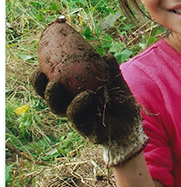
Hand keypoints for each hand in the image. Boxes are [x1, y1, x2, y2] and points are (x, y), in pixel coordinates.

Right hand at [31, 25, 147, 166]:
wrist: (134, 128)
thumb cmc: (123, 106)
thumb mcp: (118, 85)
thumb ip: (111, 71)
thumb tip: (105, 55)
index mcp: (74, 96)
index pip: (53, 86)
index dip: (42, 76)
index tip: (39, 62)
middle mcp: (72, 109)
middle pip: (49, 98)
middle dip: (40, 86)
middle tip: (41, 73)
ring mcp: (78, 121)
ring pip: (59, 109)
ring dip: (54, 95)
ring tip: (56, 83)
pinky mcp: (87, 132)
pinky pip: (77, 117)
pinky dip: (79, 103)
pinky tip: (87, 94)